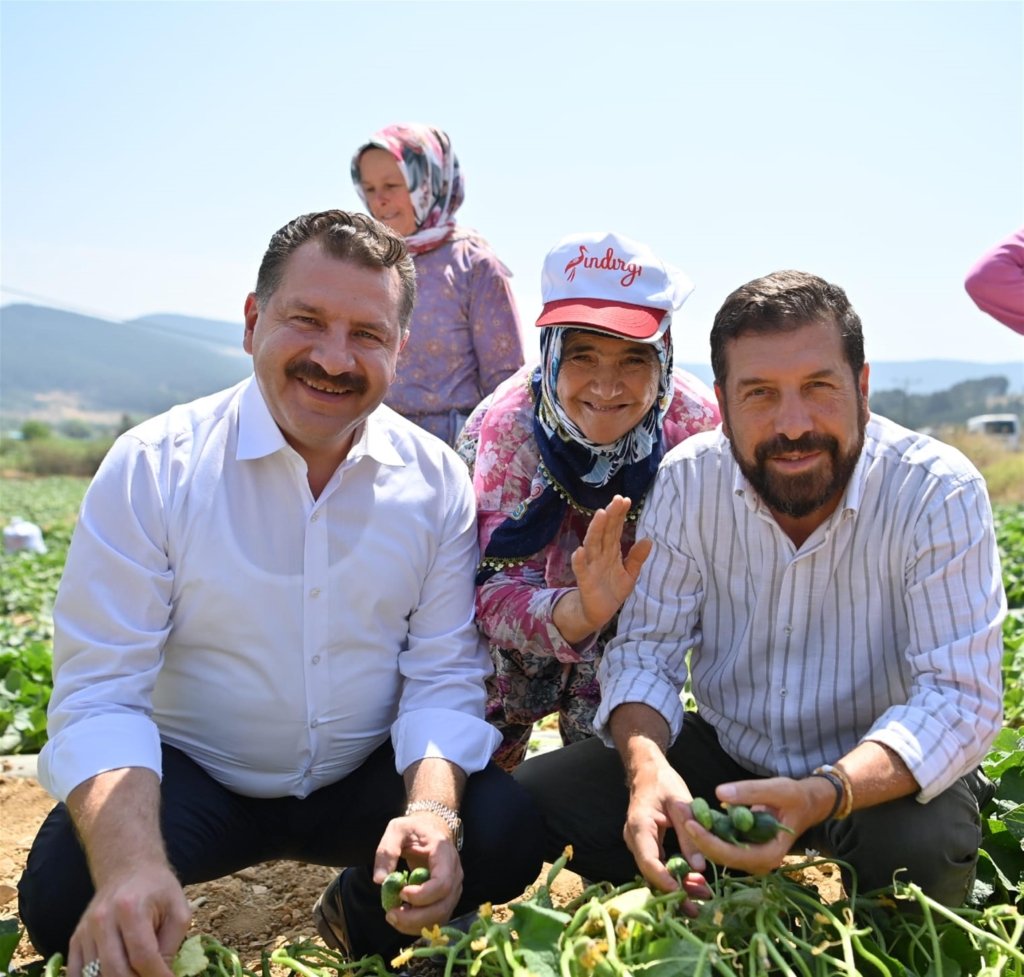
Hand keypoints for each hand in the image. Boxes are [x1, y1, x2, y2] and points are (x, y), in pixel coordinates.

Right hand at [65, 861, 190, 976]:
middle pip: (116, 971)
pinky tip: (114, 975)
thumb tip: (161, 976)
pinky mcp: (75, 939)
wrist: (129, 869)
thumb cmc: (158, 890)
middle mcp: (102, 920)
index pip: (142, 957)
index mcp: (131, 909)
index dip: (157, 976)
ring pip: (96, 975)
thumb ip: (172, 945)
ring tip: (137, 975)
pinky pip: (77, 973)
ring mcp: (85, 931)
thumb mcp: (178, 910)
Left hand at [374, 811, 463, 935]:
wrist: (430, 829)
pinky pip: (438, 918)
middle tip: (391, 915)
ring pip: (441, 916)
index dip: (422, 895)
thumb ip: (387, 851)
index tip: (401, 893)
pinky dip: (419, 924)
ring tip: (393, 916)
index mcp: (444, 853)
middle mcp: (455, 872)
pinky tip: (402, 917)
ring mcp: (454, 887)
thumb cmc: (413, 829)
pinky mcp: (448, 898)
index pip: (442, 883)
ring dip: (416, 924)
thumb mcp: (397, 830)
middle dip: (415, 917)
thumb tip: (379, 881)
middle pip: (443, 905)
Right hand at [571, 495, 651, 633]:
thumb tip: (649, 539)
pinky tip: (579, 551)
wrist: (598, 613)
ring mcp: (591, 566)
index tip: (626, 500)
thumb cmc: (612, 590)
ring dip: (595, 529)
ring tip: (601, 514)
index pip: (615, 529)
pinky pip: (580, 569)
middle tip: (617, 500)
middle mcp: (600, 555)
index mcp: (611, 551)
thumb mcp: (629, 574)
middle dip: (610, 516)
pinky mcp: (585, 581)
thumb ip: (637, 557)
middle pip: (605, 532)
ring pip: (592, 544)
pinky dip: (578, 560)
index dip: (619, 515)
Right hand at [621, 750, 710, 905]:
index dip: (665, 880)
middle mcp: (634, 839)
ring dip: (676, 885)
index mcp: (640, 826)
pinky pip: (658, 866)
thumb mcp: (681, 803)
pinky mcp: (646, 846)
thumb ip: (689, 833)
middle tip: (698, 906)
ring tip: (702, 895)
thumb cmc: (663, 782)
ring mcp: (638, 844)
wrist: (647, 771)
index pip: (648, 861)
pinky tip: (694, 883)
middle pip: (651, 873)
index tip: (683, 894)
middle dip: (674, 891)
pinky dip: (674, 875)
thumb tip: (701, 868)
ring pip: (655, 872)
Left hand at [683, 777, 824, 875]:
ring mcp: (750, 857)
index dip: (709, 841)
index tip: (690, 823)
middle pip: (720, 855)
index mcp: (768, 855)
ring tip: (682, 811)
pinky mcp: (743, 848)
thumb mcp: (777, 788)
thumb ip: (751, 792)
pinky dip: (707, 829)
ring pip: (718, 850)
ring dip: (699, 833)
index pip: (732, 854)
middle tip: (679, 814)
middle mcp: (758, 863)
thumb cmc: (794, 797)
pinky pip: (721, 842)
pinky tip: (693, 814)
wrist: (805, 803)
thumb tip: (719, 794)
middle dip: (698, 837)